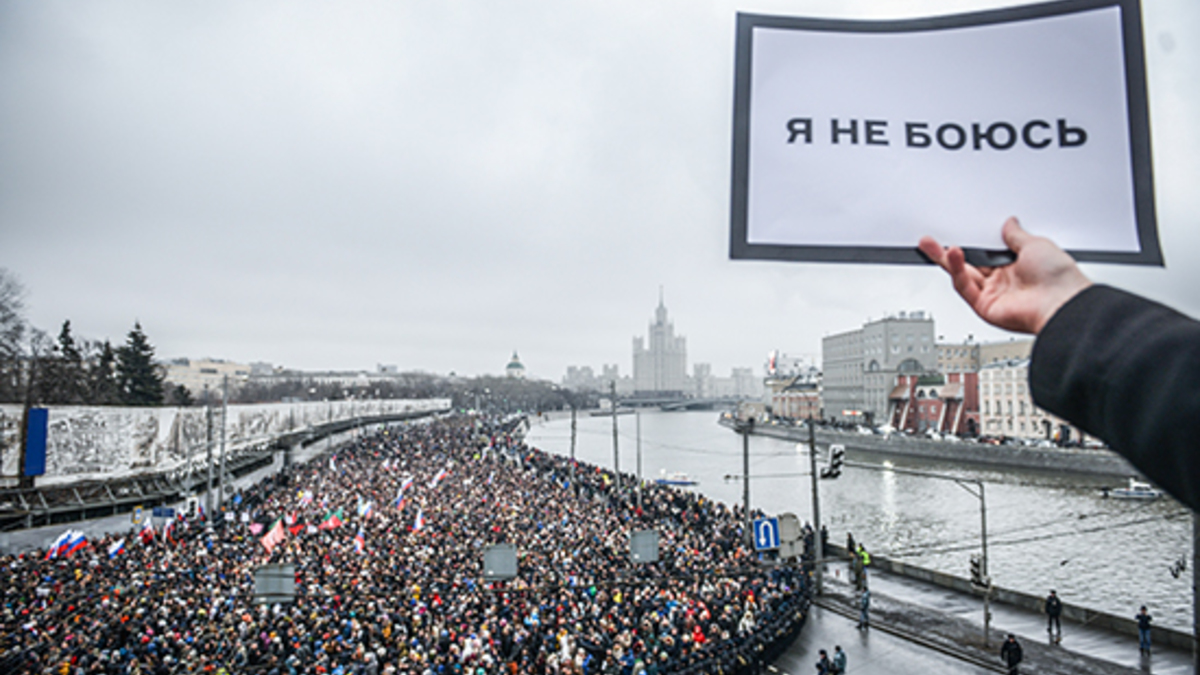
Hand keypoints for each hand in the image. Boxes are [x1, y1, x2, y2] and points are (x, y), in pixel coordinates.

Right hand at [918, 217, 1091, 333]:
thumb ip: (1016, 235)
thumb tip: (1010, 224)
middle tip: (930, 241)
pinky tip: (954, 255)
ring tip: (933, 246)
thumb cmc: (1058, 277)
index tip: (954, 232)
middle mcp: (1002, 282)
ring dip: (947, 260)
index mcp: (1015, 266)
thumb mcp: (1036, 243)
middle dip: (947, 252)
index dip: (969, 243)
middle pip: (967, 265)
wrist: (1062, 302)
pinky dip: (956, 271)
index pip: (983, 252)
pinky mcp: (985, 308)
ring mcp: (993, 296)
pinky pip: (965, 287)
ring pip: (961, 276)